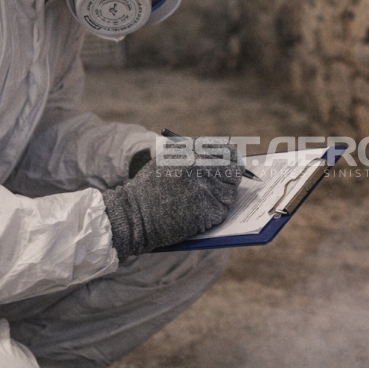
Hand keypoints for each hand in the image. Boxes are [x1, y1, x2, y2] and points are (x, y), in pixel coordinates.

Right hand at [101, 140, 243, 260]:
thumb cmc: (150, 188)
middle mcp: (197, 165)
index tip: (235, 167)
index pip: (227, 152)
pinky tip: (197, 216)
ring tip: (201, 204)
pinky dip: (213, 217)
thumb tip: (230, 159)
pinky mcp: (203, 211)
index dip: (234, 161)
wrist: (132, 214)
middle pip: (233, 173)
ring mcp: (201, 189)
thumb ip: (195, 156)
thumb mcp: (169, 160)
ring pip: (229, 196)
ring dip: (221, 201)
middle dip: (230, 183)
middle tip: (224, 189)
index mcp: (190, 150)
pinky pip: (221, 213)